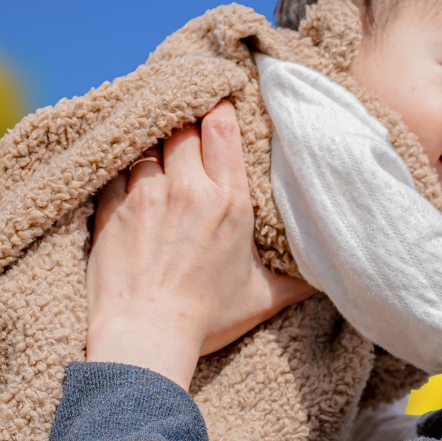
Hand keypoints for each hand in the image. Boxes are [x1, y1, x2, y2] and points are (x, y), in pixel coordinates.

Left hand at [86, 102, 313, 388]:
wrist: (146, 335)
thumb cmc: (206, 319)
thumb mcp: (264, 297)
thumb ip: (298, 280)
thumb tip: (330, 278)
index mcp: (228, 202)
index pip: (221, 127)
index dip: (219, 108)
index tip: (219, 105)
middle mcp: (187, 188)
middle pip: (182, 124)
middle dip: (186, 118)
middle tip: (188, 117)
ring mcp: (145, 194)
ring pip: (148, 140)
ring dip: (154, 139)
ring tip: (157, 139)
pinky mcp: (111, 207)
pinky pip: (115, 165)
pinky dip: (122, 160)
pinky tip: (128, 165)